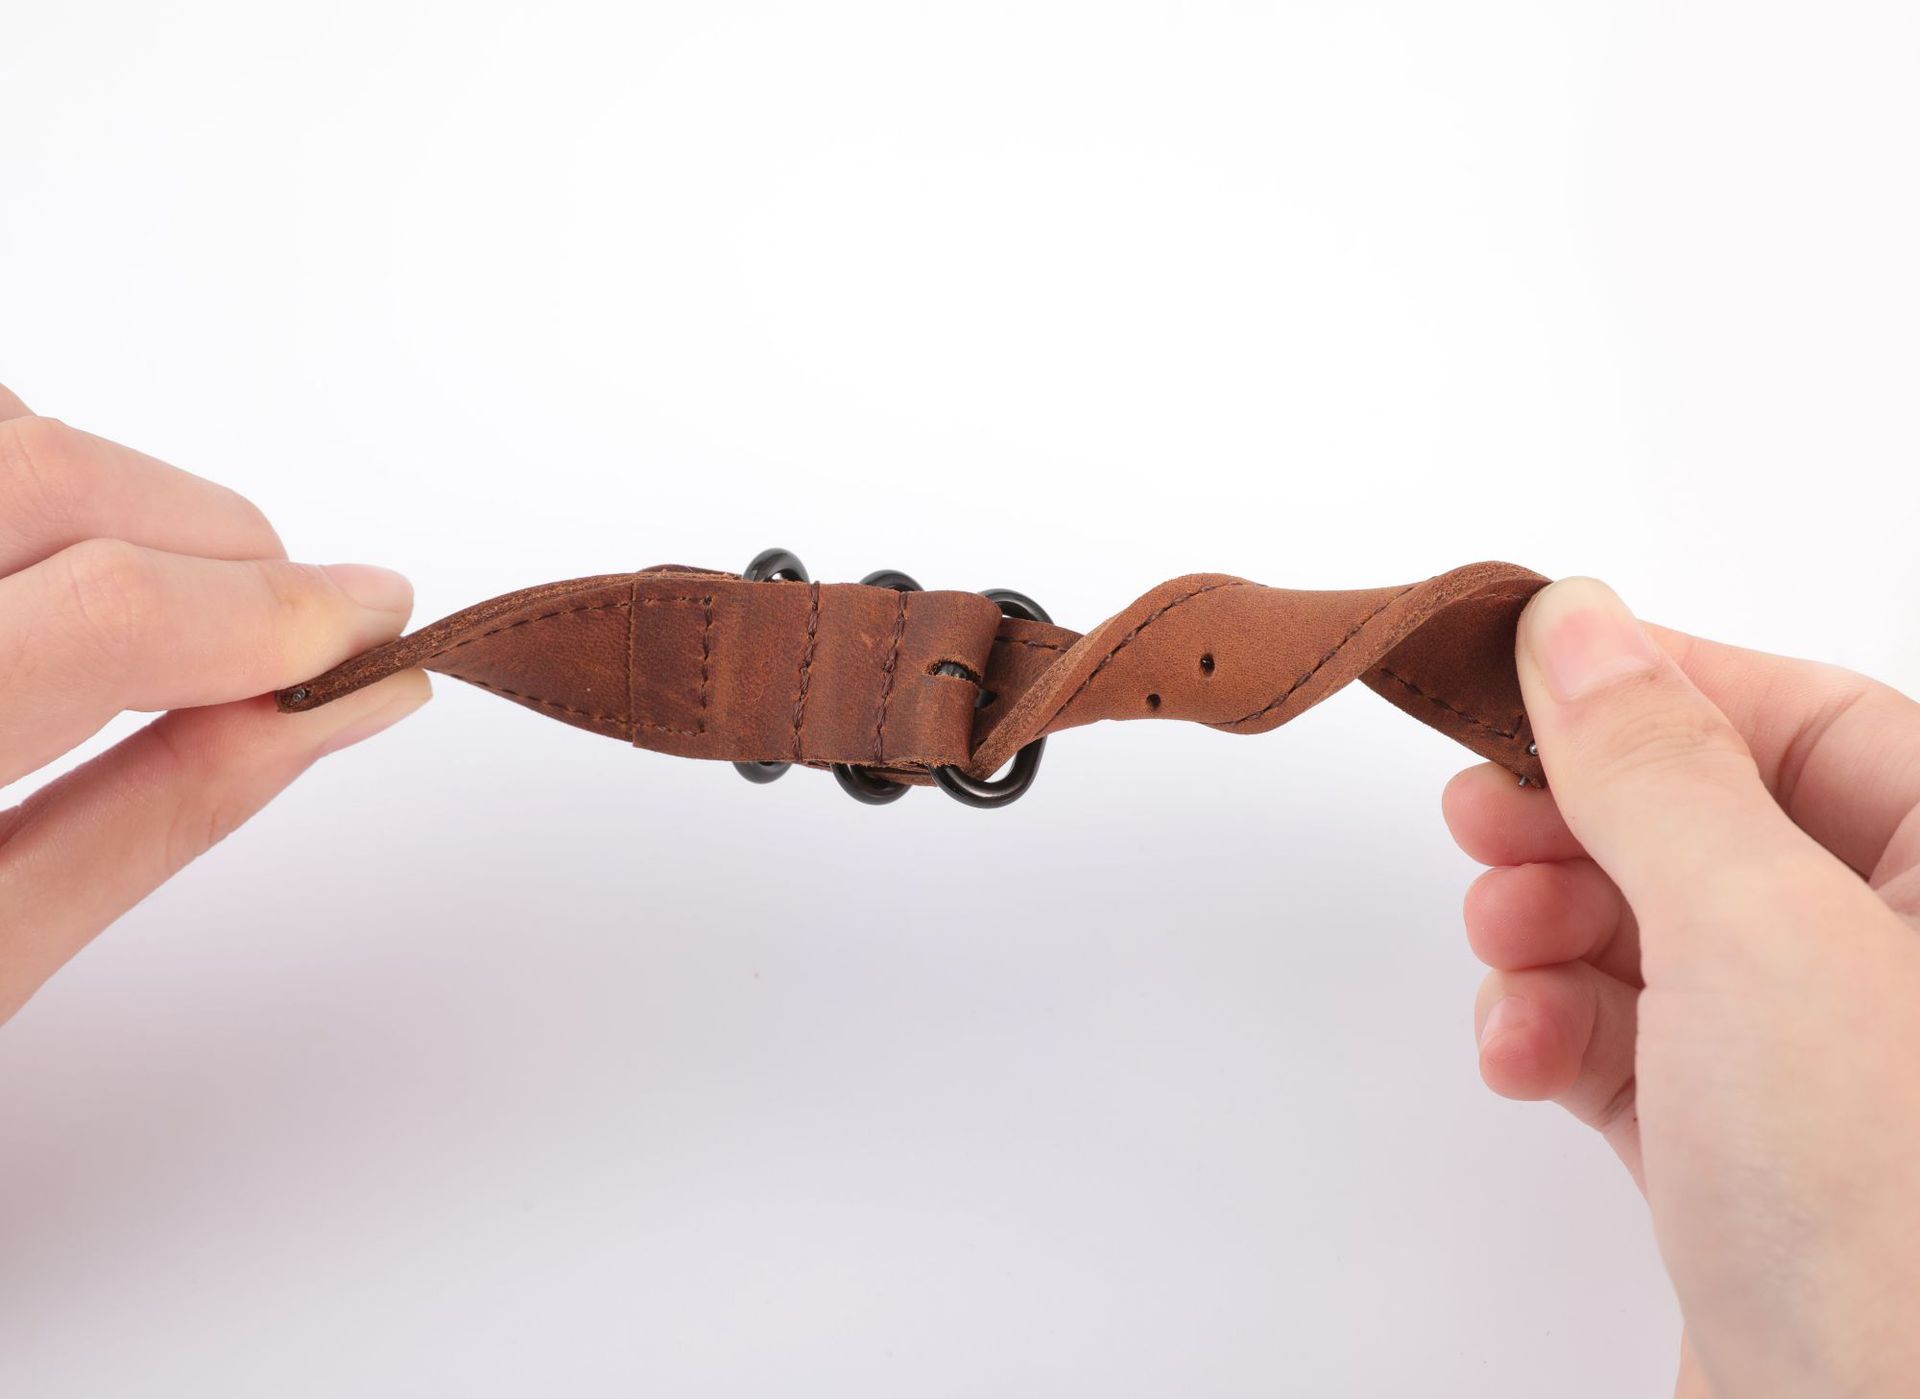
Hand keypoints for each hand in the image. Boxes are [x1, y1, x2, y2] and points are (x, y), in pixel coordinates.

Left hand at [0, 384, 429, 1024]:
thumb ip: (159, 814)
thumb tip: (331, 708)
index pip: (104, 617)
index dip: (275, 613)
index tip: (375, 627)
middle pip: (39, 471)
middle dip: (214, 537)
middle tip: (297, 621)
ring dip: (107, 490)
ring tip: (167, 602)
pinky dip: (14, 466)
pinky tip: (33, 557)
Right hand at [1444, 578, 1919, 1397]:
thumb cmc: (1886, 1212)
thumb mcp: (1755, 932)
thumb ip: (1654, 764)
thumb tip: (1579, 620)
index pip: (1809, 719)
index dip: (1656, 687)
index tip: (1519, 673)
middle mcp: (1911, 968)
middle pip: (1711, 825)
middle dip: (1579, 825)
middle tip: (1480, 820)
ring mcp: (1833, 1070)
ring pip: (1654, 937)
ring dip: (1549, 935)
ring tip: (1503, 957)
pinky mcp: (1753, 1159)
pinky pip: (1631, 1047)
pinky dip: (1556, 1036)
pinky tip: (1519, 1057)